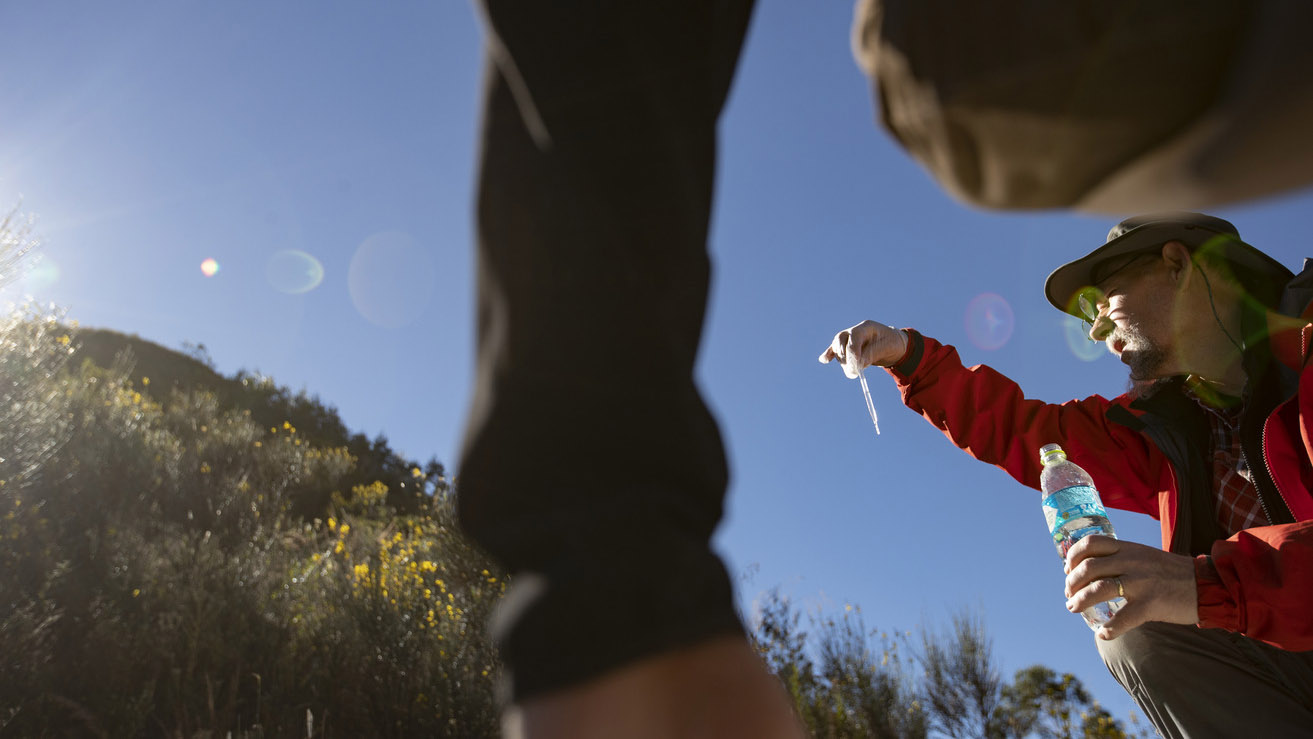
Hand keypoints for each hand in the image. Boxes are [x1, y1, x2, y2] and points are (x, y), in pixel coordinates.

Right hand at [818, 321, 908, 377]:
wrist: (892, 344)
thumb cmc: (891, 344)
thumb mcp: (887, 348)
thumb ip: (872, 354)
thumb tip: (858, 364)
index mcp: (866, 327)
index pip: (853, 337)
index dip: (853, 353)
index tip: (857, 368)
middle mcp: (854, 331)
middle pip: (841, 342)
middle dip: (846, 359)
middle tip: (855, 373)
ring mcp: (847, 338)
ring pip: (838, 349)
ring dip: (844, 362)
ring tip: (855, 371)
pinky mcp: (845, 347)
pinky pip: (833, 350)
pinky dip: (828, 355)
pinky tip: (824, 360)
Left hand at [1063, 535, 1197, 639]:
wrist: (1208, 585)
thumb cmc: (1172, 573)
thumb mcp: (1144, 556)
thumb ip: (1122, 559)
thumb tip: (1093, 572)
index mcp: (1128, 548)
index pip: (1091, 543)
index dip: (1073, 556)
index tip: (1067, 569)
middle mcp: (1132, 561)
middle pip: (1088, 567)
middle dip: (1072, 583)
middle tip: (1069, 594)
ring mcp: (1141, 582)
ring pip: (1098, 589)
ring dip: (1080, 601)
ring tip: (1073, 608)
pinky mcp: (1151, 604)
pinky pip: (1123, 618)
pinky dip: (1109, 629)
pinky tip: (1103, 633)